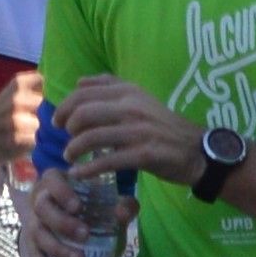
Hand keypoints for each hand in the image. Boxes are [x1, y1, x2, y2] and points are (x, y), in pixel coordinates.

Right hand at [22, 164, 115, 256]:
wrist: (76, 218)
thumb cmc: (93, 203)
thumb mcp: (111, 200)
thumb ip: (124, 204)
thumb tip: (123, 213)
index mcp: (55, 181)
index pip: (52, 180)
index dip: (62, 193)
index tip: (78, 207)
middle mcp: (39, 199)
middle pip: (42, 208)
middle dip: (63, 223)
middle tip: (85, 235)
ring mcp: (33, 222)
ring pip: (37, 233)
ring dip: (57, 248)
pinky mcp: (33, 243)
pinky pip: (34, 254)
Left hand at [55, 76, 202, 181]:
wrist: (197, 150)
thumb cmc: (163, 126)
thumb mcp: (140, 98)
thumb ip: (111, 87)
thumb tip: (79, 81)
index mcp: (129, 91)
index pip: (84, 93)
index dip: (65, 107)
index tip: (58, 122)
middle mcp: (132, 107)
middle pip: (83, 113)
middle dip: (67, 127)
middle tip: (66, 139)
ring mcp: (138, 131)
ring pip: (92, 137)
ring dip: (74, 149)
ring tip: (70, 157)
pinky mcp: (143, 154)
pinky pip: (107, 161)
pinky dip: (87, 169)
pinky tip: (78, 174)